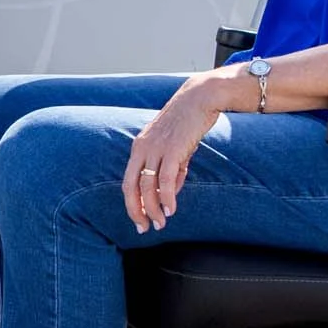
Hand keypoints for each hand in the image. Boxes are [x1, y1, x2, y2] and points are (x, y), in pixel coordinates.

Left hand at [121, 71, 249, 230]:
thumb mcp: (174, 148)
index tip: (139, 221)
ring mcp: (156, 148)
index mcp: (139, 148)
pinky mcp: (173, 149)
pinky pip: (166, 178)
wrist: (199, 98)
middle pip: (131, 186)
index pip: (128, 182)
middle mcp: (143, 149)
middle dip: (136, 210)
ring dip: (153, 208)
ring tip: (161, 223)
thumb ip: (171, 169)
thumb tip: (171, 192)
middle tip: (145, 228)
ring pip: (148, 186)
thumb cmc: (186, 123)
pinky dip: (167, 196)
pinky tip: (171, 210)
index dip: (132, 203)